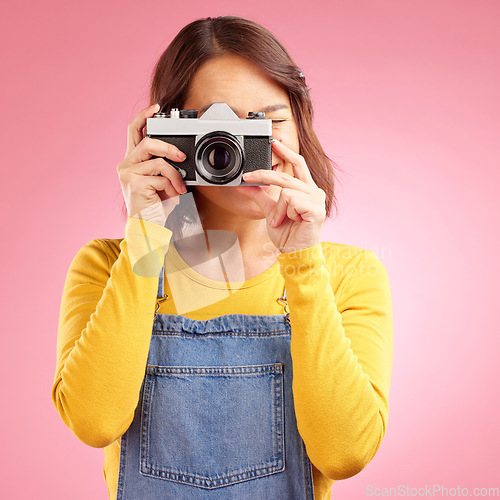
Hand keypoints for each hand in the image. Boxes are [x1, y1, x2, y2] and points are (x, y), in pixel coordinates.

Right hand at [117, 103, 187, 225]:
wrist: (147, 227)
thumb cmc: (156, 205)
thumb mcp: (162, 180)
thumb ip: (164, 165)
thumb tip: (179, 155)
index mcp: (132, 160)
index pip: (134, 130)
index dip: (144, 115)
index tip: (156, 107)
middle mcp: (126, 164)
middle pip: (147, 141)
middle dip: (168, 147)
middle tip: (182, 156)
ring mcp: (127, 173)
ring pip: (157, 161)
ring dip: (174, 173)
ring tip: (180, 186)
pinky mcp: (133, 183)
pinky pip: (160, 177)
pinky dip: (172, 186)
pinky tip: (173, 195)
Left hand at [235, 139, 325, 253]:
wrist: (295, 254)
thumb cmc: (288, 234)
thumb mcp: (270, 211)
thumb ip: (260, 196)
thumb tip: (245, 184)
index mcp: (306, 190)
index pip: (298, 164)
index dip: (286, 151)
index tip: (273, 142)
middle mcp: (314, 192)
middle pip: (287, 175)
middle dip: (265, 175)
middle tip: (248, 177)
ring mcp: (317, 200)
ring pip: (286, 191)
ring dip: (277, 209)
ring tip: (280, 221)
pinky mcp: (317, 210)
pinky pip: (291, 201)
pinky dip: (285, 213)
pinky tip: (291, 222)